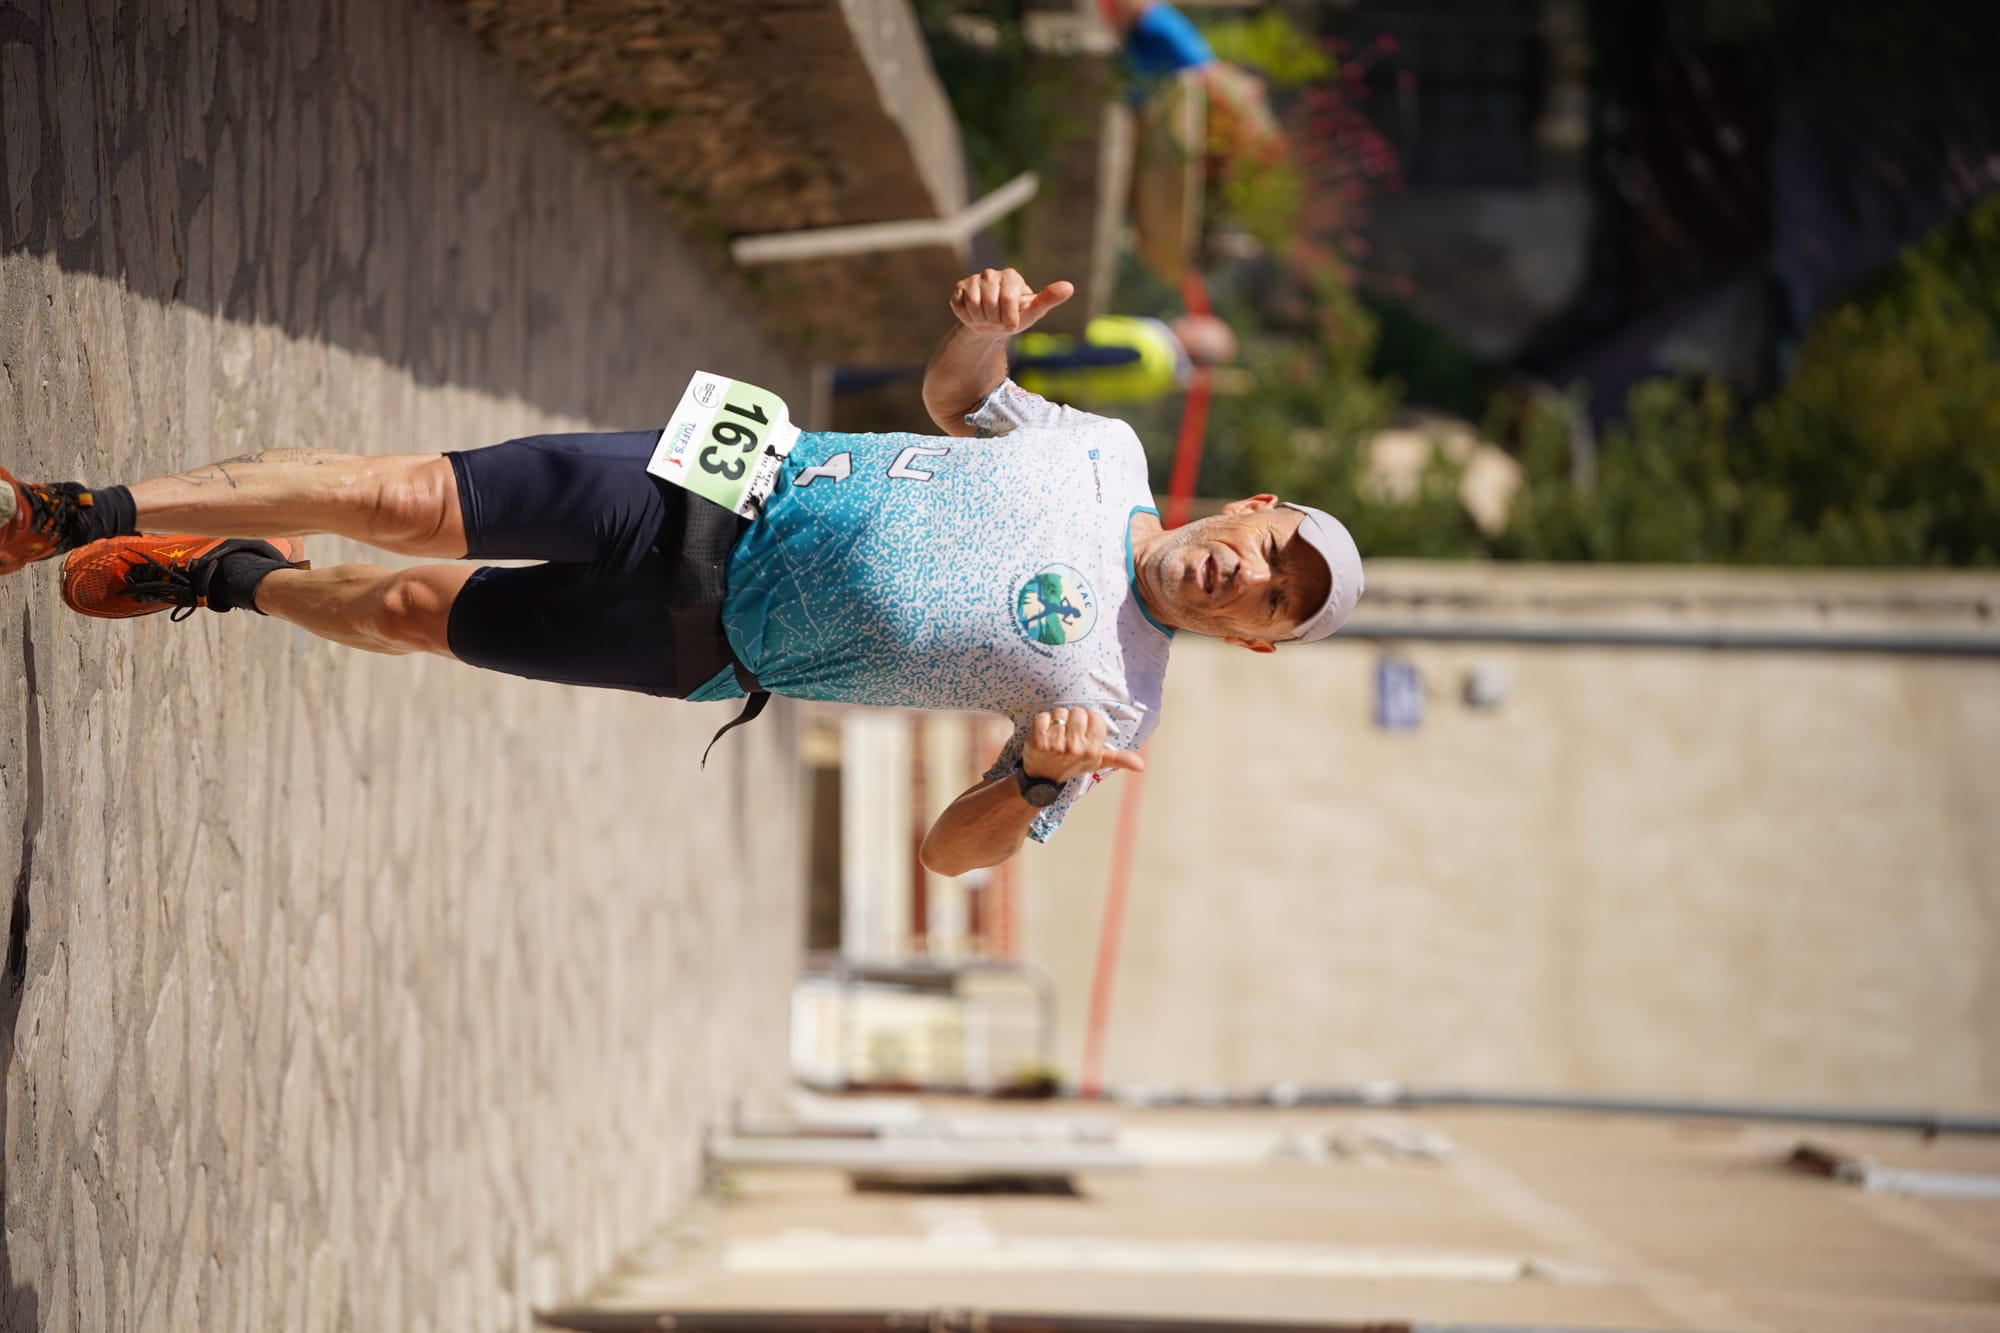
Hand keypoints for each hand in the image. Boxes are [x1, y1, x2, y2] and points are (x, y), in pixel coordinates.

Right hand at [950, 268, 1074, 336]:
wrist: (991, 326)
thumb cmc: (1015, 317)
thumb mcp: (1033, 312)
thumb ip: (1048, 299)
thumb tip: (1069, 287)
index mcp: (1011, 277)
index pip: (1008, 299)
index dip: (1008, 318)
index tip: (1012, 324)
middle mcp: (992, 274)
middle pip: (989, 304)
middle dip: (994, 320)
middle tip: (997, 320)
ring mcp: (974, 279)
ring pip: (973, 304)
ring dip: (980, 319)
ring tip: (987, 318)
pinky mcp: (959, 288)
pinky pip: (959, 306)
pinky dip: (967, 317)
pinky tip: (974, 315)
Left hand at [1021, 707, 1146, 785]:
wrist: (1042, 780)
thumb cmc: (1072, 765)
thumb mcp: (1096, 762)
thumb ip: (1119, 759)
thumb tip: (1142, 766)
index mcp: (1093, 750)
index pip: (1095, 717)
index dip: (1087, 723)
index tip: (1081, 735)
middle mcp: (1076, 748)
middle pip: (1078, 712)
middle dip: (1072, 720)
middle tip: (1066, 736)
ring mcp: (1056, 745)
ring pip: (1060, 713)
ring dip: (1056, 721)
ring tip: (1054, 736)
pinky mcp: (1037, 741)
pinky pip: (1042, 716)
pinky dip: (1041, 722)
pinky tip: (1043, 735)